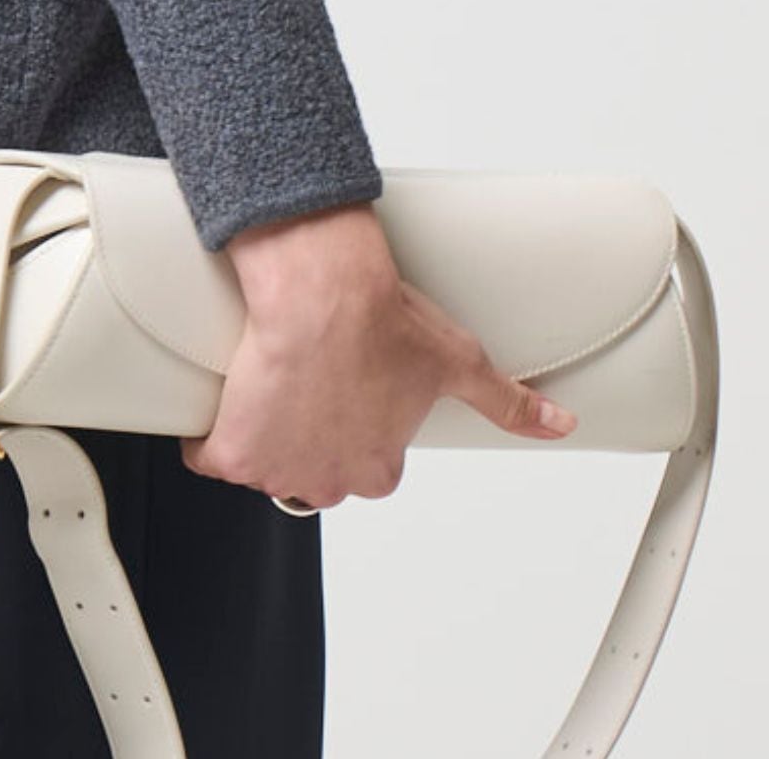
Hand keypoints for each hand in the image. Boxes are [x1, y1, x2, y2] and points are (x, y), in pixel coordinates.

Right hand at [179, 205, 578, 509]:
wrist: (320, 289)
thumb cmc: (384, 319)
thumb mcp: (459, 360)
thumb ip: (508, 402)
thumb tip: (559, 424)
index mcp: (378, 468)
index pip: (363, 468)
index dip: (351, 430)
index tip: (343, 395)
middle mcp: (329, 480)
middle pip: (308, 471)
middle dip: (302, 437)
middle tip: (302, 386)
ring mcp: (276, 468)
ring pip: (260, 465)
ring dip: (257, 435)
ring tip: (264, 384)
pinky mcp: (230, 449)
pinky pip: (209, 457)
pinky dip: (208, 439)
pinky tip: (221, 407)